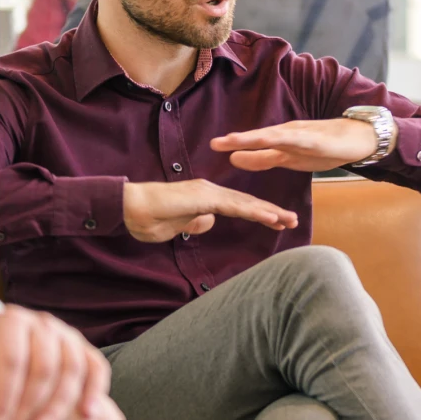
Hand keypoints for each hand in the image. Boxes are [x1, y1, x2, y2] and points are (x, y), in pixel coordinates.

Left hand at [0, 303, 125, 419]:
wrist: (15, 359)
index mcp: (13, 321)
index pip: (13, 360)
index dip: (4, 392)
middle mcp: (44, 323)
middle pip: (45, 368)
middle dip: (31, 402)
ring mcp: (69, 335)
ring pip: (72, 370)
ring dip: (58, 404)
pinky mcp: (86, 350)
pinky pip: (97, 368)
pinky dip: (94, 391)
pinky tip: (87, 413)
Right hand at [123, 180, 298, 242]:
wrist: (127, 208)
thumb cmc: (147, 219)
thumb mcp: (176, 228)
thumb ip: (194, 223)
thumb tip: (209, 222)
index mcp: (205, 199)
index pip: (239, 207)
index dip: (259, 214)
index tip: (278, 222)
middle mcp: (210, 192)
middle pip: (247, 203)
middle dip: (271, 212)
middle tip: (293, 220)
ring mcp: (208, 193)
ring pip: (245, 204)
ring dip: (269, 212)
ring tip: (289, 220)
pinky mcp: (204, 197)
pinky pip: (234, 206)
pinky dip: (254, 211)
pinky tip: (271, 218)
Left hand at [210, 118, 386, 171]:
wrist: (358, 138)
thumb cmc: (325, 147)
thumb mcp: (290, 157)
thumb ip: (264, 158)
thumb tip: (234, 159)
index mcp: (280, 139)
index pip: (254, 141)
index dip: (234, 143)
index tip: (213, 146)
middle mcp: (289, 133)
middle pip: (260, 136)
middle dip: (239, 140)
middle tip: (216, 143)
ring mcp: (304, 135)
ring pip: (276, 136)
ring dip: (257, 138)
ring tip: (239, 140)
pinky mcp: (319, 139)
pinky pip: (301, 140)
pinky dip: (286, 140)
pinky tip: (275, 139)